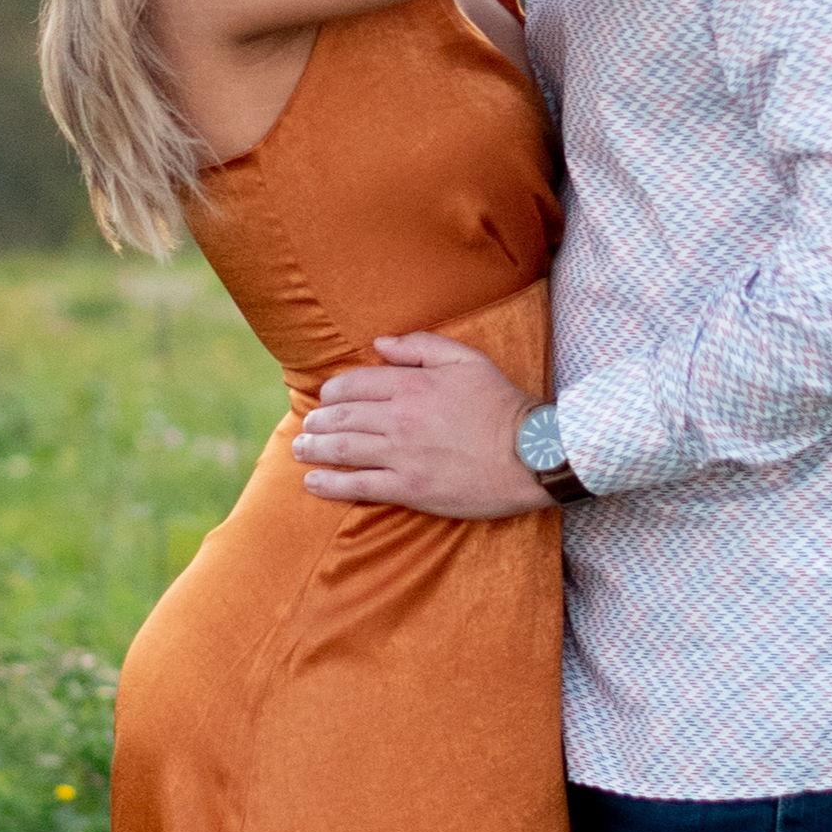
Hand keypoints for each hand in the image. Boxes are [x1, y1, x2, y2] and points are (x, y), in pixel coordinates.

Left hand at [291, 331, 554, 519]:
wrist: (532, 454)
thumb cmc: (502, 404)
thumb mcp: (467, 360)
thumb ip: (421, 346)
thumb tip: (380, 343)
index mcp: (412, 384)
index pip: (354, 383)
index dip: (332, 391)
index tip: (325, 399)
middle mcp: (400, 418)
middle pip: (341, 417)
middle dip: (316, 421)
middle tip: (307, 427)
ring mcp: (402, 455)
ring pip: (342, 450)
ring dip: (313, 449)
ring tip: (299, 450)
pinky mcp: (409, 488)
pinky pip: (358, 486)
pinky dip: (330, 484)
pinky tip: (312, 482)